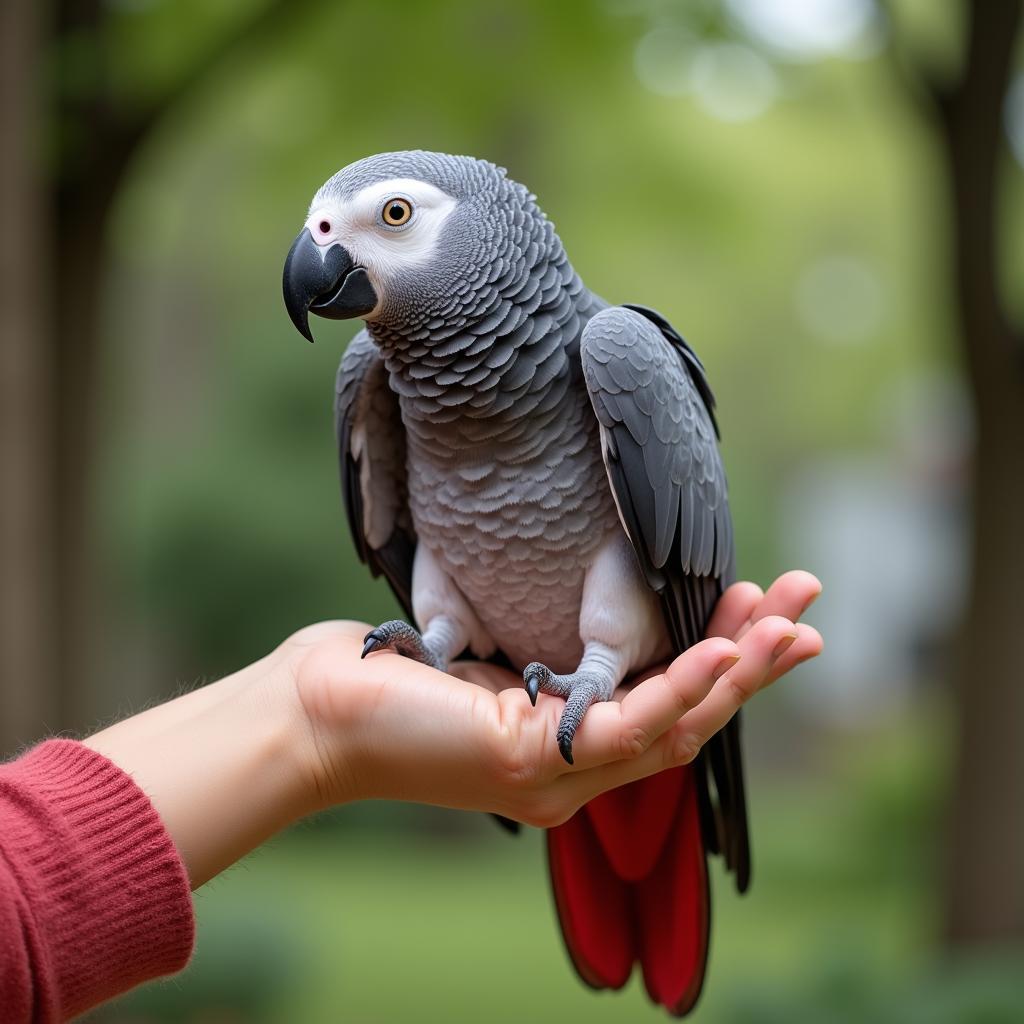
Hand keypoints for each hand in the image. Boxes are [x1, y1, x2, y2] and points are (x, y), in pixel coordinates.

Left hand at [286, 571, 821, 826]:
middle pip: (689, 719)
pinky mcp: (532, 760)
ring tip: (794, 625)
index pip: (667, 705)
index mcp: (569, 743)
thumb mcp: (488, 662)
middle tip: (811, 609)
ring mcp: (557, 773)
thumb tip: (586, 632)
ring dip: (740, 673)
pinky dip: (680, 687)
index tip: (758, 611)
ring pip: (675, 727)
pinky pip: (626, 727)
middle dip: (755, 663)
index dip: (722, 661)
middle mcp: (575, 768)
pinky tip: (723, 653)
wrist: (319, 712)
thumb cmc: (394, 680)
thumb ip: (545, 661)